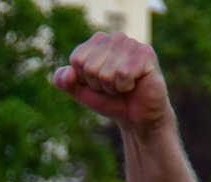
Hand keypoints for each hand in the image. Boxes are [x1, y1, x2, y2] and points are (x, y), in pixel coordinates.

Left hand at [53, 31, 170, 128]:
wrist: (135, 115)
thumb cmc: (109, 99)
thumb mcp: (80, 92)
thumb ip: (65, 82)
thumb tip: (67, 71)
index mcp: (96, 42)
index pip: (76, 59)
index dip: (83, 78)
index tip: (96, 82)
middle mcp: (114, 37)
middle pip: (90, 67)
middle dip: (98, 84)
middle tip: (111, 86)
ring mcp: (131, 43)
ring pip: (106, 72)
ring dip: (112, 87)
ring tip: (122, 85)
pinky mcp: (146, 52)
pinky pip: (123, 73)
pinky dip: (124, 86)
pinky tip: (133, 83)